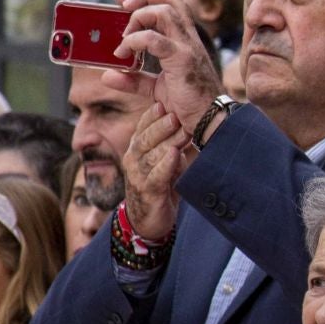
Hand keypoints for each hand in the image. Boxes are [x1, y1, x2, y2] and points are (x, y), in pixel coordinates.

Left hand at [108, 0, 220, 126]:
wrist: (210, 120)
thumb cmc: (190, 104)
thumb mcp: (157, 88)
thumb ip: (134, 79)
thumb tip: (107, 76)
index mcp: (184, 41)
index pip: (169, 5)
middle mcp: (188, 38)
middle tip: (123, 9)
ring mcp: (186, 47)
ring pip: (163, 11)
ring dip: (137, 18)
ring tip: (125, 37)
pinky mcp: (182, 59)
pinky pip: (153, 39)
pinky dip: (133, 42)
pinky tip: (123, 54)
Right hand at [121, 101, 191, 242]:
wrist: (150, 221)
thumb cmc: (162, 187)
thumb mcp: (166, 161)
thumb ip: (174, 143)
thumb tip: (191, 123)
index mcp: (137, 149)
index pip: (142, 127)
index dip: (153, 115)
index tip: (166, 102)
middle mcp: (133, 160)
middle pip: (145, 137)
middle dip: (161, 125)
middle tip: (177, 114)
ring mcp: (138, 176)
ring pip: (150, 155)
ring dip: (167, 142)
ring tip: (183, 131)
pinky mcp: (148, 192)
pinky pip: (156, 175)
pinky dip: (166, 164)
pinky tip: (175, 154)